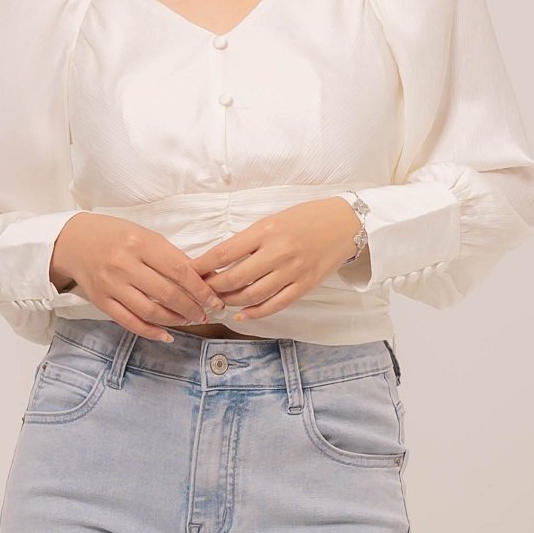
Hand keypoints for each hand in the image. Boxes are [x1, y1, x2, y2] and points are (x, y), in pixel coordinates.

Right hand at [50, 214, 226, 341]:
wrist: (72, 240)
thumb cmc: (114, 235)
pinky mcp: (101, 301)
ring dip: (175, 320)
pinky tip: (166, 334)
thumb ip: (170, 255)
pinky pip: (130, 322)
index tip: (215, 299)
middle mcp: (125, 264)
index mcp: (140, 243)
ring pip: (150, 312)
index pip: (179, 270)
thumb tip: (202, 277)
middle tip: (204, 314)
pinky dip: (151, 332)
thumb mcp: (144, 235)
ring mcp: (111, 285)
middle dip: (192, 308)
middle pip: (167, 294)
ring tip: (188, 321)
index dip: (201, 289)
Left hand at [189, 198, 362, 322]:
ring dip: (230, 301)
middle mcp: (278, 252)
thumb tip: (219, 260)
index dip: (202, 266)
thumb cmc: (305, 218)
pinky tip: (242, 314)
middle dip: (212, 288)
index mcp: (266, 231)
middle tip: (200, 291)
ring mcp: (292, 271)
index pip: (224, 253)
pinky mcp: (304, 286)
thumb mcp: (272, 220)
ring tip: (219, 301)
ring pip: (252, 295)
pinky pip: (275, 305)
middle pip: (234, 278)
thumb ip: (249, 240)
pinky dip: (255, 313)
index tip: (189, 272)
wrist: (344, 224)